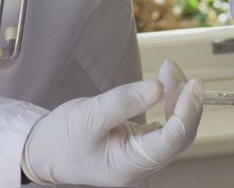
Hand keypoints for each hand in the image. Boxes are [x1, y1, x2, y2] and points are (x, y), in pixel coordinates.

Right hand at [21, 61, 203, 185]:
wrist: (41, 151)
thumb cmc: (60, 139)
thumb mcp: (88, 115)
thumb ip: (124, 101)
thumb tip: (158, 87)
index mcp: (131, 165)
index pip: (173, 138)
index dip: (188, 110)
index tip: (193, 84)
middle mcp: (142, 165)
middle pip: (180, 133)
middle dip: (184, 99)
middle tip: (174, 69)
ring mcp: (143, 156)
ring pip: (175, 127)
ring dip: (177, 98)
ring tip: (169, 70)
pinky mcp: (141, 145)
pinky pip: (165, 125)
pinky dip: (169, 103)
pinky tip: (165, 86)